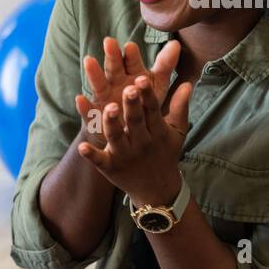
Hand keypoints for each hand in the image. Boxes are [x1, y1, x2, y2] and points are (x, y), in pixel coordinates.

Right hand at [75, 38, 181, 147]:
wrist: (129, 132)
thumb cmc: (144, 104)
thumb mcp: (157, 85)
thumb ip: (164, 66)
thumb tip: (176, 43)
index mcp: (132, 75)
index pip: (132, 62)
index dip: (131, 55)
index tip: (131, 46)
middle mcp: (116, 84)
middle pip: (114, 69)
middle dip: (112, 56)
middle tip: (109, 42)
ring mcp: (105, 99)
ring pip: (99, 85)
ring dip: (94, 74)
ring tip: (89, 60)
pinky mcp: (97, 117)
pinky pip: (90, 112)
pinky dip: (84, 107)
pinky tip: (79, 99)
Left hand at [77, 74, 191, 205]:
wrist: (157, 189)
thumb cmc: (165, 153)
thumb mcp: (177, 132)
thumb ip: (179, 108)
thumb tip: (186, 84)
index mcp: (157, 131)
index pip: (152, 110)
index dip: (147, 95)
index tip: (142, 79)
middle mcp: (141, 143)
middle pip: (135, 121)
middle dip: (132, 106)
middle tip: (128, 88)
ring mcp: (124, 155)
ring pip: (117, 137)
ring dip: (112, 124)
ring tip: (108, 108)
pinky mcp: (110, 167)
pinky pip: (99, 160)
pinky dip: (91, 154)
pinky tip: (82, 146)